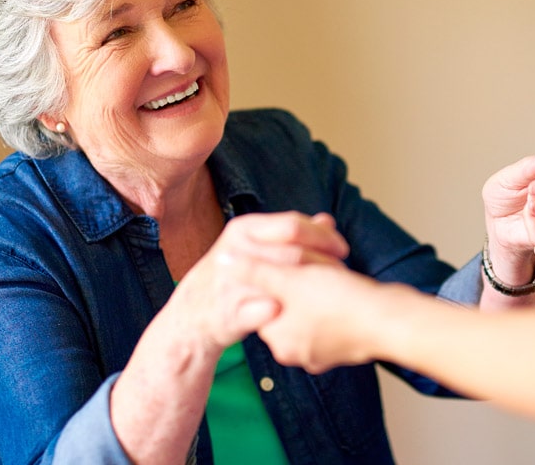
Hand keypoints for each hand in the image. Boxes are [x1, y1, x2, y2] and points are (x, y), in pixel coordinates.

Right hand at [166, 211, 348, 352]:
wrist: (193, 313)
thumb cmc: (236, 274)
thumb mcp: (258, 245)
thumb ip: (293, 233)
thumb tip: (327, 220)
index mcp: (244, 229)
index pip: (293, 226)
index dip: (323, 237)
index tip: (342, 250)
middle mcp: (236, 251)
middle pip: (293, 253)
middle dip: (324, 264)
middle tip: (342, 275)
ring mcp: (230, 282)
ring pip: (283, 281)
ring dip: (312, 288)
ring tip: (330, 294)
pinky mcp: (228, 312)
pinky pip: (264, 311)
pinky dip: (286, 312)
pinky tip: (301, 314)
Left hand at [250, 261, 382, 372]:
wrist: (392, 323)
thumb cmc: (341, 301)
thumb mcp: (291, 279)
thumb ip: (255, 271)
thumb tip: (223, 262)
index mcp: (277, 339)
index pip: (265, 299)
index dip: (277, 274)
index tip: (293, 261)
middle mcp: (295, 352)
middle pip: (288, 305)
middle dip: (299, 280)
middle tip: (315, 263)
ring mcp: (322, 353)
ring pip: (311, 310)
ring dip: (319, 287)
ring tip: (334, 273)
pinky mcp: (344, 347)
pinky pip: (332, 319)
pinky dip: (337, 300)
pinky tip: (347, 287)